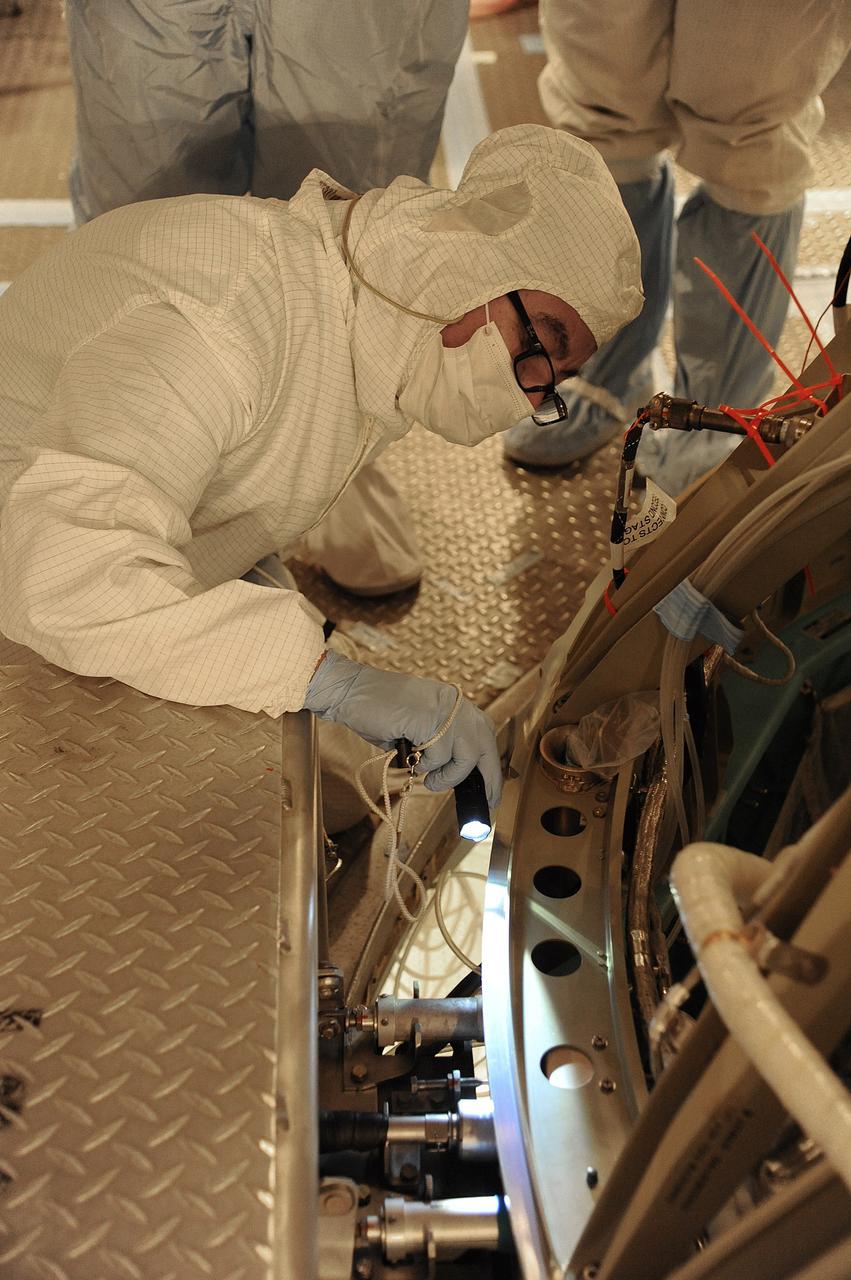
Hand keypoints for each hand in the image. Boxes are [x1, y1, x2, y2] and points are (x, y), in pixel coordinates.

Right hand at [303, 650, 501, 807]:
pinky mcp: (430, 718)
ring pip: (467, 757)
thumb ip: (439, 743)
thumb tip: (456, 777)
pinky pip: (439, 755)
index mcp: (455, 704)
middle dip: (490, 780)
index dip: (490, 765)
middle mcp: (455, 705)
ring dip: (449, 777)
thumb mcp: (419, 726)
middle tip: (486, 803)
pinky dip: (426, 765)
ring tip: (431, 781)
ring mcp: (445, 710)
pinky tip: (412, 758)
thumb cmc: (380, 713)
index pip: (486, 736)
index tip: (492, 791)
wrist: (352, 692)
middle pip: (486, 747)